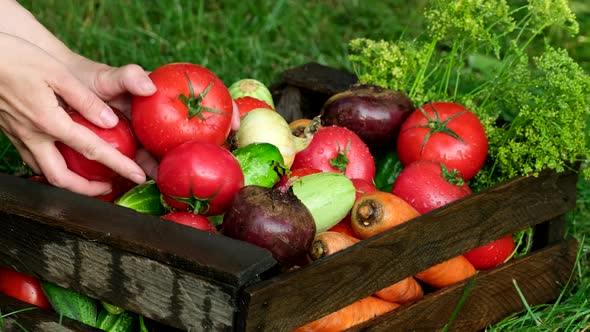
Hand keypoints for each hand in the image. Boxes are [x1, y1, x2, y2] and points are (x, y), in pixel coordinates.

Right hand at [0, 33, 146, 195]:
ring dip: (69, 182)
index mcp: (49, 121)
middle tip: (109, 187)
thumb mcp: (57, 73)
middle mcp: (33, 135)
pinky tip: (63, 161)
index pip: (92, 150)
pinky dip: (51, 168)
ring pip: (44, 172)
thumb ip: (85, 100)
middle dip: (88, 190)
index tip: (138, 175)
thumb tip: (110, 121)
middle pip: (61, 178)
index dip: (119, 165)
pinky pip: (33, 160)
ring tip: (89, 180)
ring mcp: (19, 136)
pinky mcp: (11, 132)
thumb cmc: (17, 58)